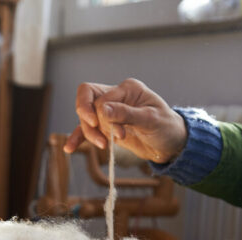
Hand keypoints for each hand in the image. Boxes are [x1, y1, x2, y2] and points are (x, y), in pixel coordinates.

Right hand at [63, 78, 187, 163]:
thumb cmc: (166, 128)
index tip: (119, 134)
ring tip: (103, 146)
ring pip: (86, 118)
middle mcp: (116, 97)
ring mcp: (110, 112)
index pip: (101, 98)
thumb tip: (102, 110)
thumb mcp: (150, 120)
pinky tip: (70, 148)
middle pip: (87, 102)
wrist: (171, 144)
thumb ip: (126, 114)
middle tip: (101, 139)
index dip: (104, 117)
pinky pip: (88, 129)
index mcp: (127, 88)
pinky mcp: (107, 127)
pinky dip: (78, 138)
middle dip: (91, 122)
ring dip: (90, 134)